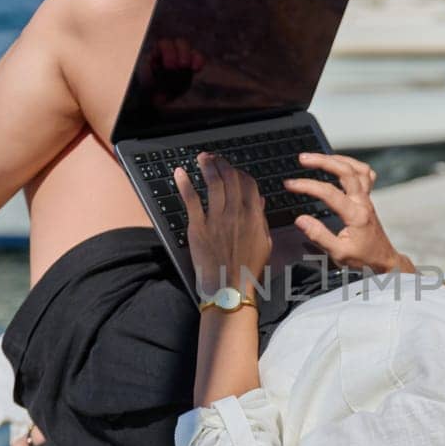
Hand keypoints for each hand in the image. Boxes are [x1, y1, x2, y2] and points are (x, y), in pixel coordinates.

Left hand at [176, 152, 270, 297]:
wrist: (229, 288)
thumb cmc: (248, 269)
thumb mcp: (265, 243)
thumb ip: (262, 220)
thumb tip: (259, 201)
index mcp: (254, 216)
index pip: (249, 184)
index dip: (240, 173)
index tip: (234, 169)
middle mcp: (236, 213)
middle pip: (230, 179)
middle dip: (222, 164)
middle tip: (215, 158)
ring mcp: (216, 219)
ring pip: (213, 184)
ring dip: (207, 167)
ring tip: (202, 158)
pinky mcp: (197, 227)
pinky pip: (191, 200)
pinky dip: (185, 184)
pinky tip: (180, 172)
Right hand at [284, 153, 413, 273]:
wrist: (383, 261)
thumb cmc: (363, 259)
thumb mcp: (338, 253)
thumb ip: (319, 235)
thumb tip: (301, 219)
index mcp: (355, 215)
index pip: (329, 192)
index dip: (307, 186)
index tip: (291, 185)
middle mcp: (363, 202)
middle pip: (346, 171)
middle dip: (323, 160)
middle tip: (303, 158)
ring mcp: (367, 199)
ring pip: (358, 168)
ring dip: (338, 158)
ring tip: (319, 156)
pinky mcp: (367, 199)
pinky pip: (365, 174)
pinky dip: (352, 164)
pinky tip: (339, 164)